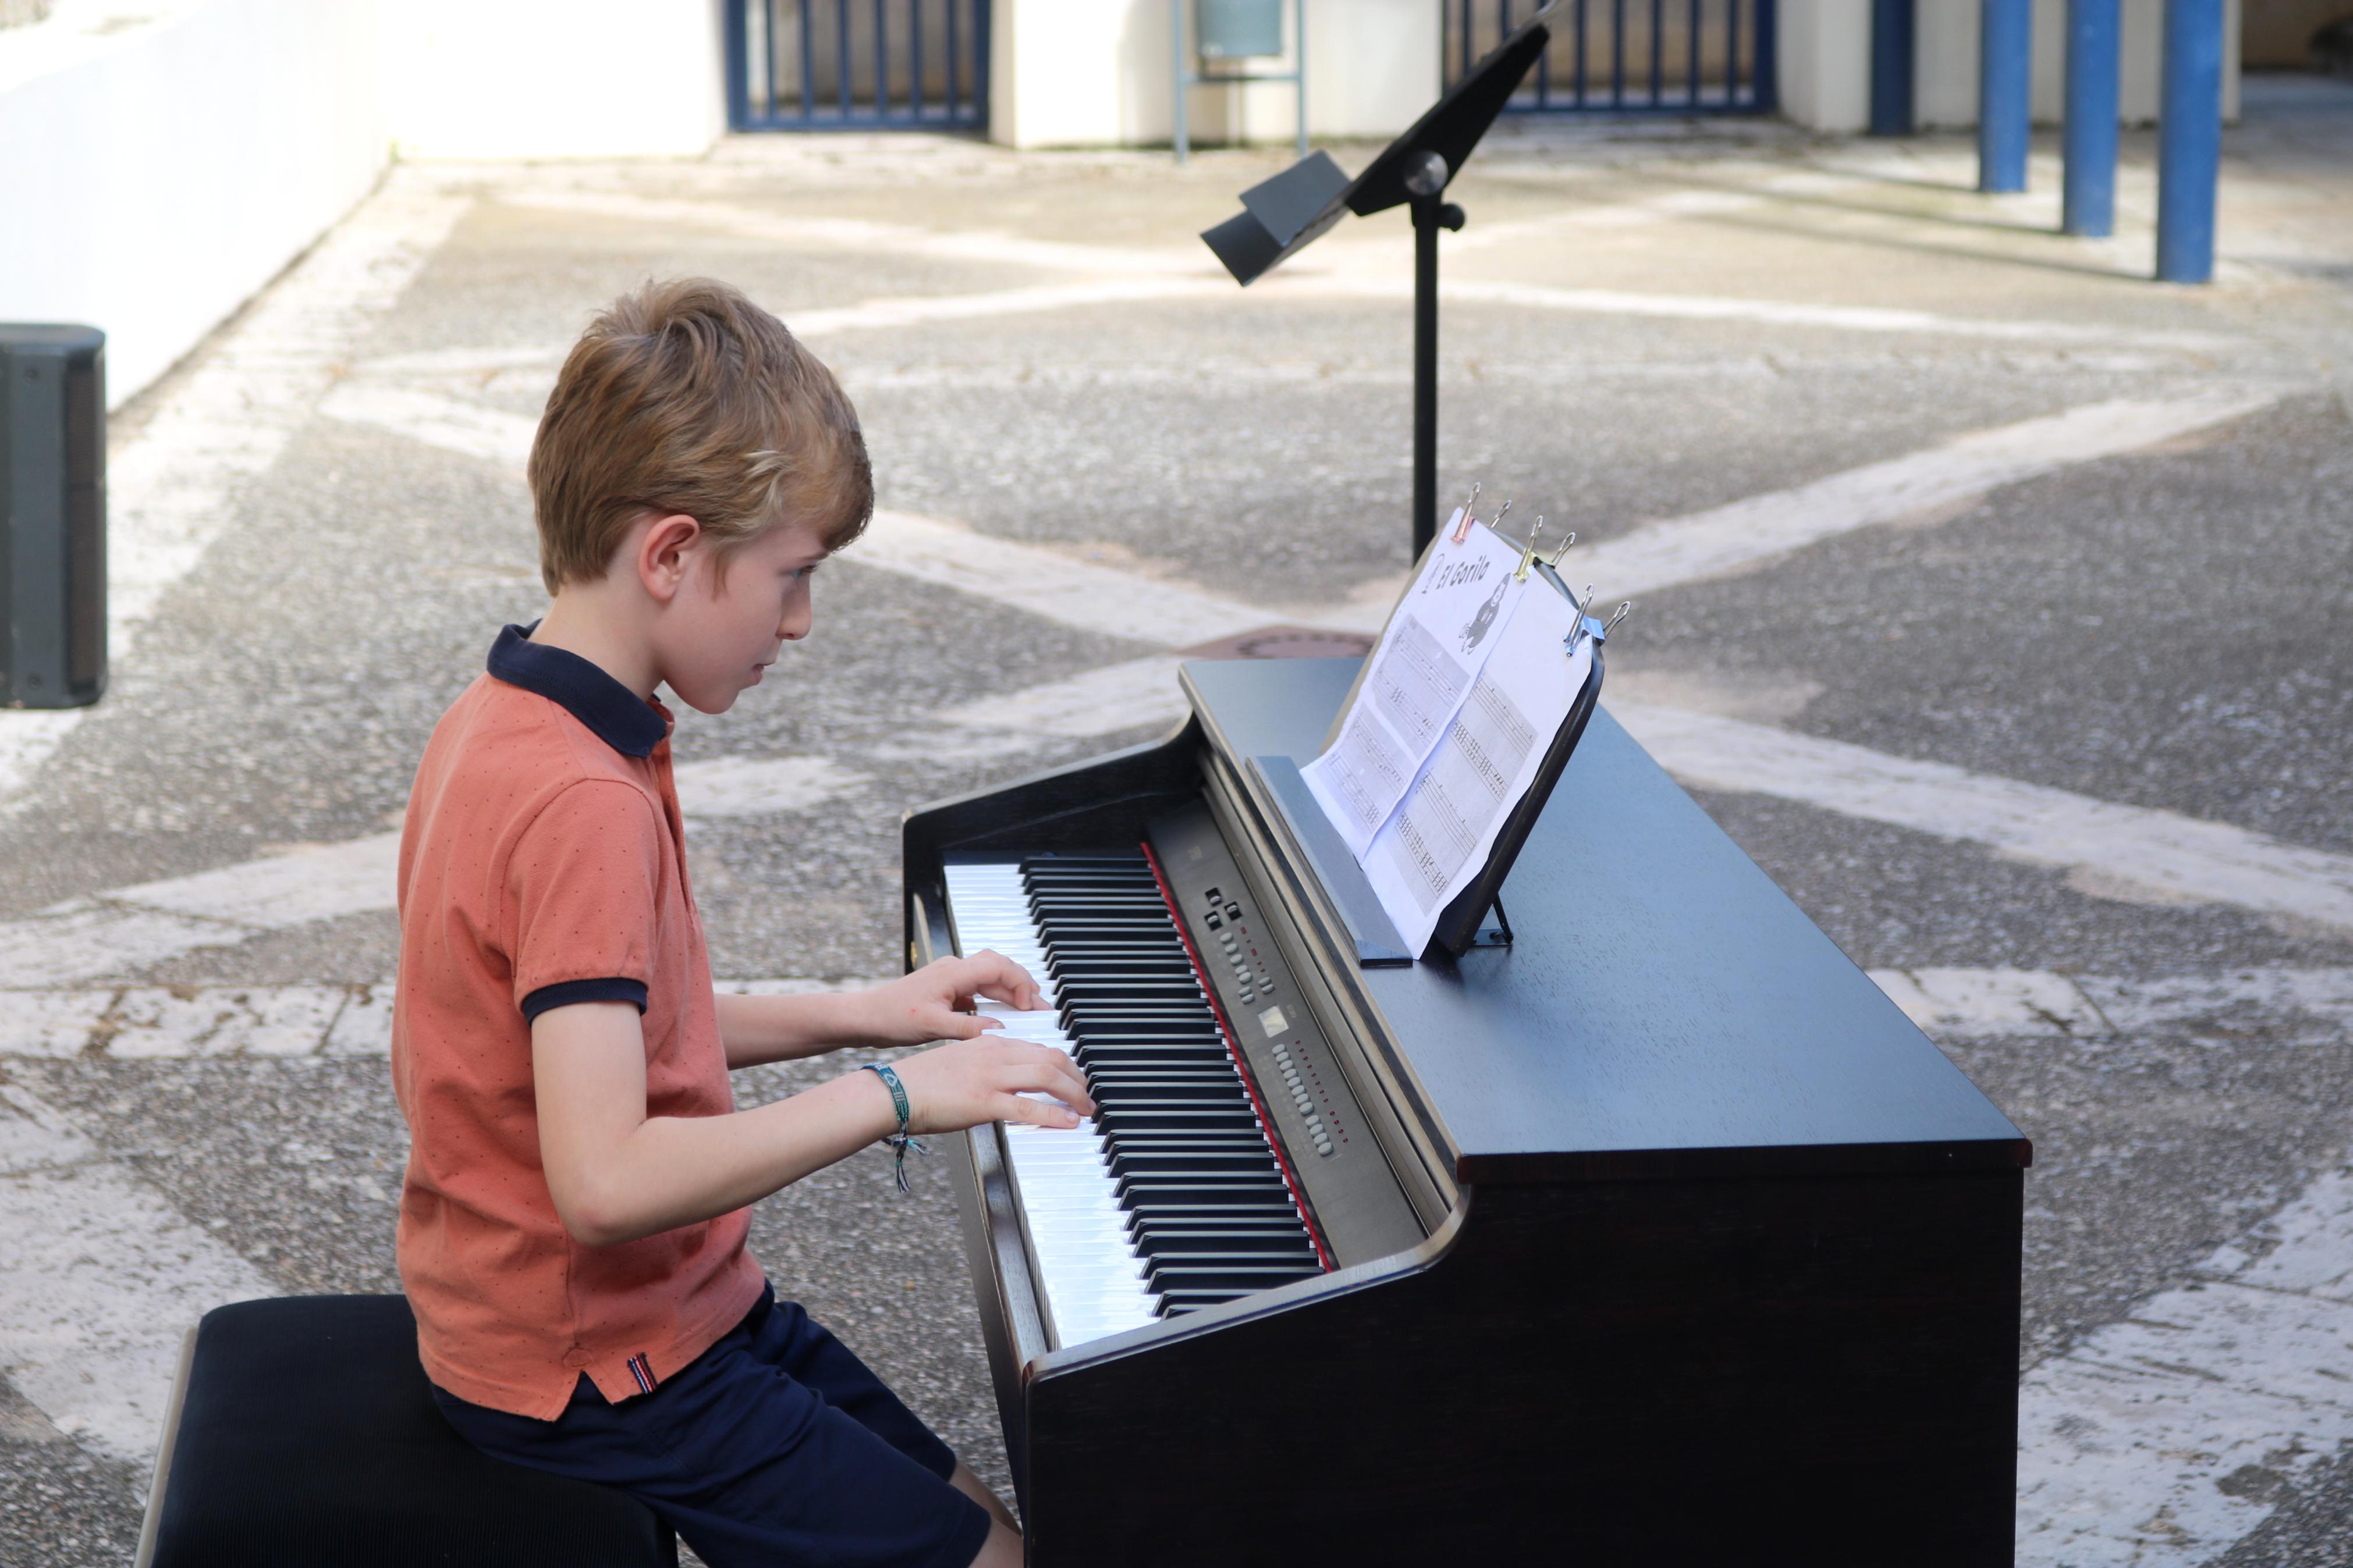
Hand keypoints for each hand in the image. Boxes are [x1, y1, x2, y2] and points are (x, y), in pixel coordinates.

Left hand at [851, 953, 1046, 1047]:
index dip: (1020, 984)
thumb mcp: (933, 1026)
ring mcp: (951, 979)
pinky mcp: (947, 990)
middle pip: (1000, 968)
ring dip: (1010, 992)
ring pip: (991, 978)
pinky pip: (979, 989)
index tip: (1030, 1006)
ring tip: (1029, 1011)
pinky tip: (1001, 1017)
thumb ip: (969, 1027)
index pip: (999, 967)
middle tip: (1041, 1007)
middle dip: (1023, 985)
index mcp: (953, 972)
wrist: (866, 1017)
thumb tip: (999, 1030)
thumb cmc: (892, 1017)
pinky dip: (995, 1001)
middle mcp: (955, 970)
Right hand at [886, 1034, 1094, 1134]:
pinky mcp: (984, 1102)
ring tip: (1085, 1108)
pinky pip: (1029, 1108)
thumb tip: (1006, 1081)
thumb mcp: (958, 1061)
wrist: (894, 1091)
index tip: (1072, 1076)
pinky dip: (1055, 1114)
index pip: (1037, 1047)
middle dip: (1076, 1076)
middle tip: (1087, 1093)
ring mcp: (990, 1077)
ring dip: (1074, 1093)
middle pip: (1051, 1057)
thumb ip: (985, 1064)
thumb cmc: (920, 1081)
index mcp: (988, 1042)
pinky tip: (1068, 1122)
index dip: (1062, 1063)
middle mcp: (994, 1054)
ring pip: (1047, 1077)